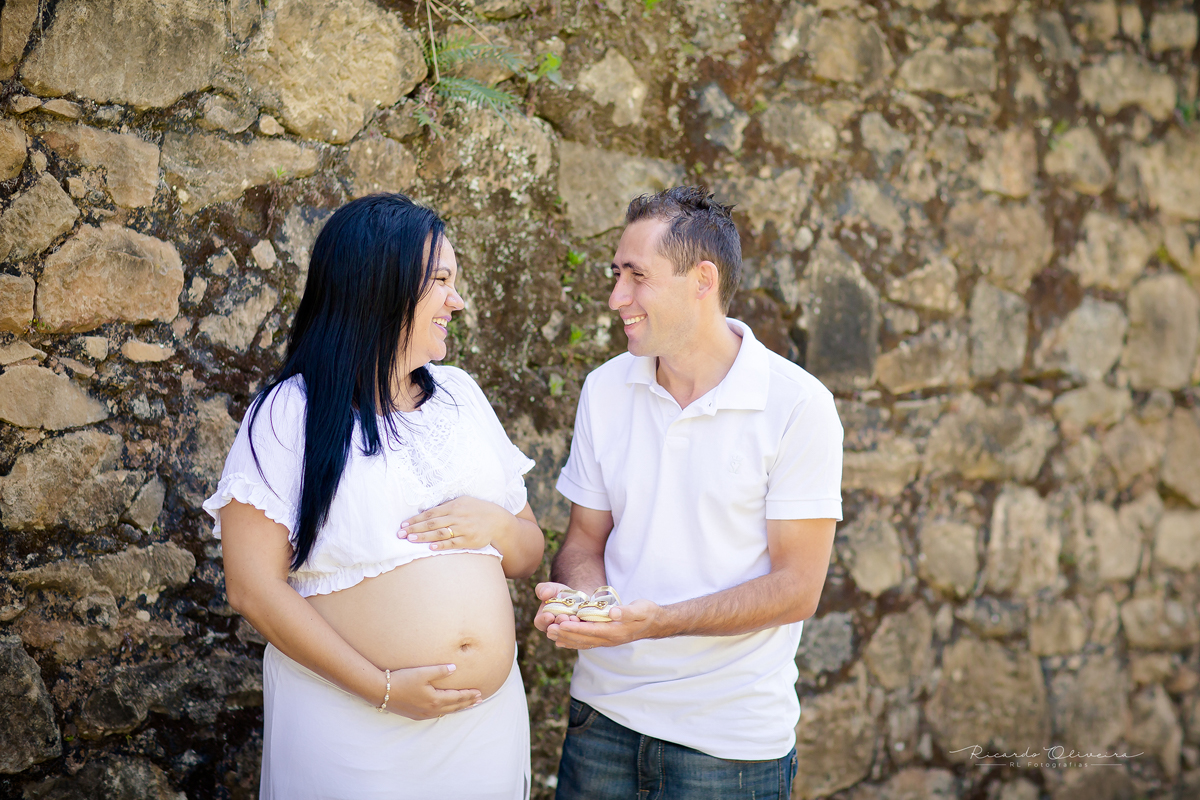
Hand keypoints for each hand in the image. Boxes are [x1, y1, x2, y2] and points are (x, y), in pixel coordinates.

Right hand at [386, 664, 482, 719]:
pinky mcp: (416, 715)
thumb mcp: (422, 672)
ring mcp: (423, 714)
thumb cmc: (402, 680)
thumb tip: (455, 668)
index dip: (469, 695)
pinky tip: (446, 710)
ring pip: (446, 712)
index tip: (479, 693)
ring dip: (458, 708)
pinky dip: (446, 711)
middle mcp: (431, 710)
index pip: (457, 698)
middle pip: (454, 707)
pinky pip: (436, 715)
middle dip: (467, 703)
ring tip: (467, 706)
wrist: (381, 691)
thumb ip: (440, 670)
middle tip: (479, 701)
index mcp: (435, 699)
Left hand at [399, 496, 508, 550]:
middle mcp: (457, 516)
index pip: (430, 513)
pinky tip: (430, 548)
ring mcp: (463, 529)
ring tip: (411, 540)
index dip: (416, 519)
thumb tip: (427, 512)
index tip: (403, 524)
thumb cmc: (477, 509)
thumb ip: (446, 506)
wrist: (497, 520)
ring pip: (440, 533)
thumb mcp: (462, 501)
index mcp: (454, 506)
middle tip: (401, 534)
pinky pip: (453, 543)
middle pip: (432, 523)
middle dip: (415, 529)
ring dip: (424, 537)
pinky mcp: (469, 540)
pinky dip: (441, 546)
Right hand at [534, 581, 575, 632]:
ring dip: (570, 628)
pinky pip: (578, 636)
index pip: (540, 623)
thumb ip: (544, 589)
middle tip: (564, 616)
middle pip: (554, 632)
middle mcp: (553, 629)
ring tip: (575, 618)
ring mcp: (565, 633)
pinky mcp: (577, 633)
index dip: (544, 620)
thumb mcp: (551, 588)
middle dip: (559, 624)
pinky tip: (583, 622)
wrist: (576, 598)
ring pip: (566, 635)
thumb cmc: (559, 593)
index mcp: (543, 619)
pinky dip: (580, 630)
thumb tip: (543, 594)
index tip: (549, 615)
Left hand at [545, 599, 660, 649]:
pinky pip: (586, 642)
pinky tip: (562, 640)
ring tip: (551, 634)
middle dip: (566, 634)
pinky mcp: (605, 639)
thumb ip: (627, 612)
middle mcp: (609, 639)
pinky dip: (573, 641)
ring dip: (566, 639)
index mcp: (616, 632)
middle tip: (549, 629)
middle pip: (583, 639)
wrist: (654, 623)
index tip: (561, 624)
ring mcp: (607, 641)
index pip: (591, 631)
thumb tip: (612, 612)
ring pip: (583, 642)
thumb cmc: (647, 613)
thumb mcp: (641, 609)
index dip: (575, 628)